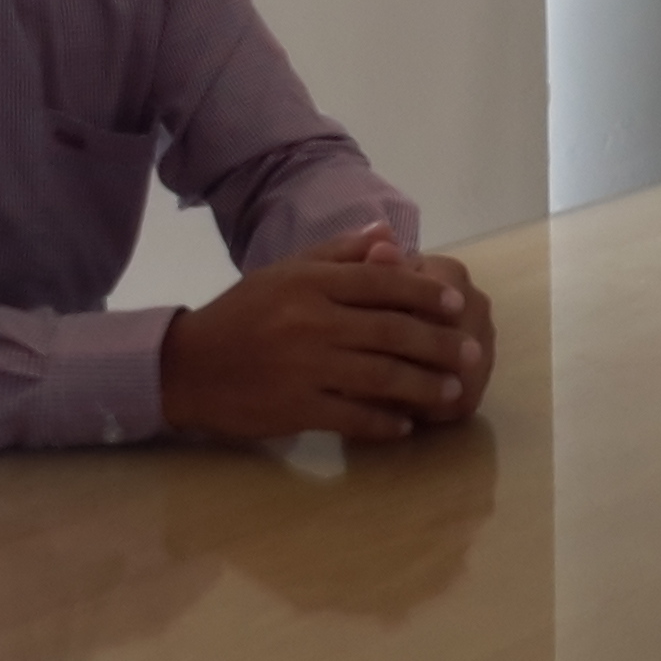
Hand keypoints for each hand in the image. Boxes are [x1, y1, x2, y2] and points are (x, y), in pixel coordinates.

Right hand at [160, 225, 488, 442]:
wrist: (188, 366)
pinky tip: (406, 425)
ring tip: (451, 392)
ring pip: (381, 376)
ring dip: (423, 386)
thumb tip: (390, 236)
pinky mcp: (296, 408)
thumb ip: (339, 253)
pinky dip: (384, 422)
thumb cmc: (244, 314)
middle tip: (472, 354)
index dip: (426, 292)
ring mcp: (305, 367)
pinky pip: (353, 417)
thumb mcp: (286, 272)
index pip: (382, 283)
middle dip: (439, 344)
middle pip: (391, 331)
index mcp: (310, 283)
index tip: (458, 304)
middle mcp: (312, 321)